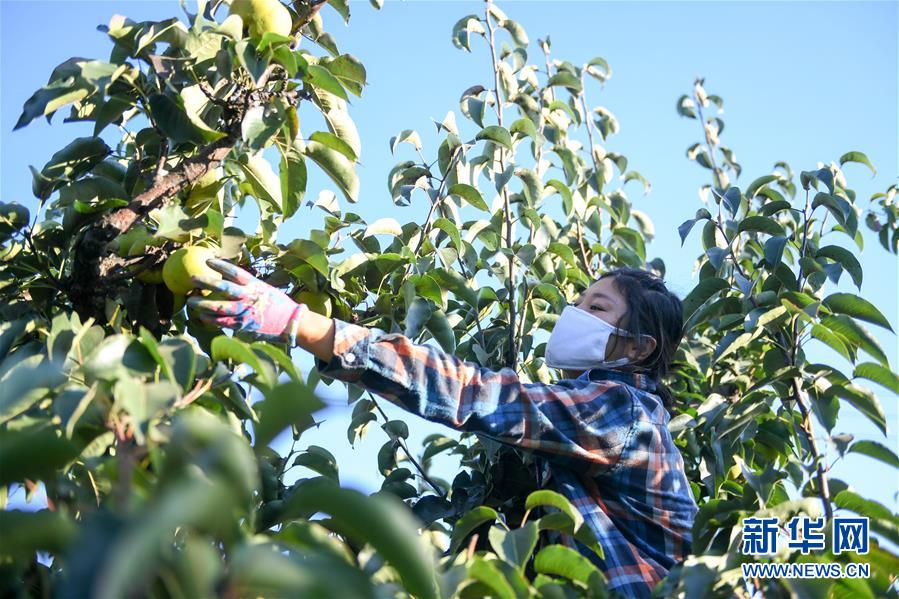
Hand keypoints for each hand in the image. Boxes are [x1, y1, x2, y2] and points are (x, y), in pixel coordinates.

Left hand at [187, 259, 306, 344]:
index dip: (220, 266)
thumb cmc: (277, 304)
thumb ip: (248, 287)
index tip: (208, 261)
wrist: (291, 322)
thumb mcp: (264, 289)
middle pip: (223, 288)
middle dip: (206, 282)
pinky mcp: (243, 325)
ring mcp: (245, 312)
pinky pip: (222, 322)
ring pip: (218, 307)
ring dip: (202, 304)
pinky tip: (202, 316)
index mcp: (254, 285)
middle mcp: (248, 296)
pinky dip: (211, 319)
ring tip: (190, 301)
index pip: (234, 272)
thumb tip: (230, 281)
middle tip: (192, 279)